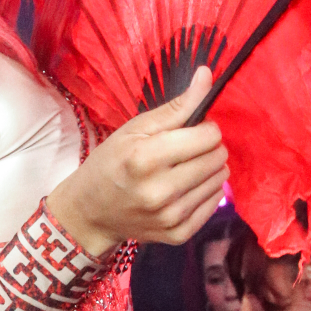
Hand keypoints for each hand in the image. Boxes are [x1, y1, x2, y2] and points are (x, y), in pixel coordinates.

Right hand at [46, 67, 227, 257]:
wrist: (91, 212)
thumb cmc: (111, 162)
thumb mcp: (135, 129)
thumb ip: (176, 106)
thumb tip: (208, 75)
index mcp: (145, 159)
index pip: (207, 136)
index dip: (204, 127)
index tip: (190, 130)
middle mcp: (160, 191)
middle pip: (217, 157)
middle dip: (208, 147)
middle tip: (186, 150)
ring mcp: (171, 217)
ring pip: (219, 180)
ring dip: (208, 169)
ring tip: (184, 169)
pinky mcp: (179, 235)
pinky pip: (215, 204)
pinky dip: (206, 191)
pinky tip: (185, 188)